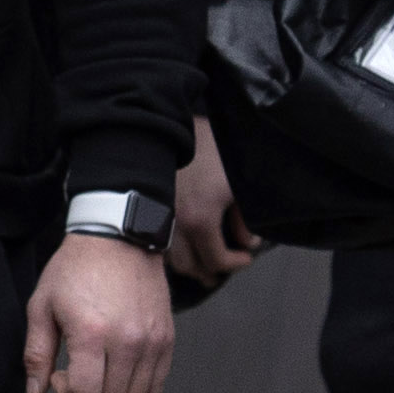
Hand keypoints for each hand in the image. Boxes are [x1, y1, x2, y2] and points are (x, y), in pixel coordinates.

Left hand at [26, 232, 175, 392]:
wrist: (118, 238)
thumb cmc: (75, 269)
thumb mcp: (42, 306)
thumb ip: (36, 354)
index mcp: (92, 332)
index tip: (57, 378)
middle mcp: (128, 340)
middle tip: (70, 392)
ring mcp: (152, 341)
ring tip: (93, 387)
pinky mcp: (166, 339)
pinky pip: (155, 386)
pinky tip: (116, 380)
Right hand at [169, 121, 261, 284]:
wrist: (164, 121)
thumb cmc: (206, 147)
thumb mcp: (237, 182)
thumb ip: (244, 218)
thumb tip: (247, 242)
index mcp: (200, 220)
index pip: (218, 261)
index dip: (236, 264)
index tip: (246, 257)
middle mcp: (173, 225)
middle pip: (191, 267)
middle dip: (210, 271)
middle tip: (223, 266)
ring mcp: (156, 217)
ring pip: (169, 258)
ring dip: (188, 264)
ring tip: (202, 261)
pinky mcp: (146, 207)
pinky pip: (155, 240)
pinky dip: (170, 249)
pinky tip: (181, 243)